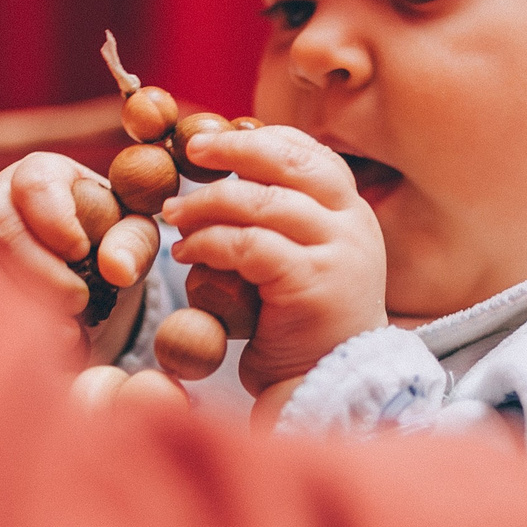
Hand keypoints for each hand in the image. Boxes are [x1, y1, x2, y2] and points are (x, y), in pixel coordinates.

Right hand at [0, 151, 160, 344]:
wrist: (76, 258)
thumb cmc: (105, 232)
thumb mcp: (131, 231)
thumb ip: (132, 242)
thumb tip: (116, 269)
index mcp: (40, 173)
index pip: (35, 185)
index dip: (56, 222)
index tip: (82, 253)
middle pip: (1, 228)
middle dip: (42, 271)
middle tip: (80, 301)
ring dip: (21, 303)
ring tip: (66, 331)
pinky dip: (3, 324)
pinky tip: (38, 342)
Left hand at [160, 125, 386, 395]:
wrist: (325, 386)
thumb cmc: (303, 327)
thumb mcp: (306, 261)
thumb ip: (285, 221)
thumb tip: (233, 174)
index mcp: (353, 214)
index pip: (312, 155)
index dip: (262, 140)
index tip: (217, 141)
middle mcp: (353, 225)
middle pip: (290, 163)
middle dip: (234, 150)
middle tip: (191, 150)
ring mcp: (337, 253)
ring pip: (261, 203)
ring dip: (207, 204)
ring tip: (174, 217)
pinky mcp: (310, 282)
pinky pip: (249, 245)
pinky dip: (209, 242)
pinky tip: (187, 253)